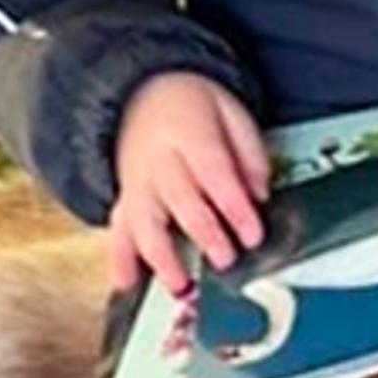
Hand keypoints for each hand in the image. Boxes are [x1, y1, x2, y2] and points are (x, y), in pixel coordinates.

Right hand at [105, 72, 269, 295]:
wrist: (144, 92)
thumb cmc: (196, 108)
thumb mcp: (232, 114)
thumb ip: (250, 154)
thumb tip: (259, 192)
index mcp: (189, 134)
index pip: (214, 174)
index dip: (234, 206)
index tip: (252, 234)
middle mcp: (158, 160)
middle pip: (179, 201)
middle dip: (204, 234)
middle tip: (225, 260)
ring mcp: (137, 180)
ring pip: (144, 221)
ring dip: (161, 256)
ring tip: (180, 285)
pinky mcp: (125, 197)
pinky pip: (118, 227)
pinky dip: (119, 257)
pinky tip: (126, 283)